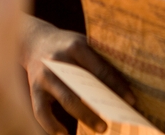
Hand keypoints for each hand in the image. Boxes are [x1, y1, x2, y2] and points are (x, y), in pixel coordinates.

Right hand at [21, 16, 134, 133]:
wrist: (34, 40)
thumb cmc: (67, 46)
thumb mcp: (82, 43)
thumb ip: (98, 59)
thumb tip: (127, 82)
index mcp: (75, 47)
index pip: (100, 69)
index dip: (116, 85)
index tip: (131, 100)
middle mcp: (58, 60)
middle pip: (81, 86)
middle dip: (100, 104)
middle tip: (118, 118)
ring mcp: (45, 75)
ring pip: (66, 99)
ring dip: (85, 116)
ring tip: (102, 128)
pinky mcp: (33, 88)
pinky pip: (41, 111)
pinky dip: (51, 125)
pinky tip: (63, 134)